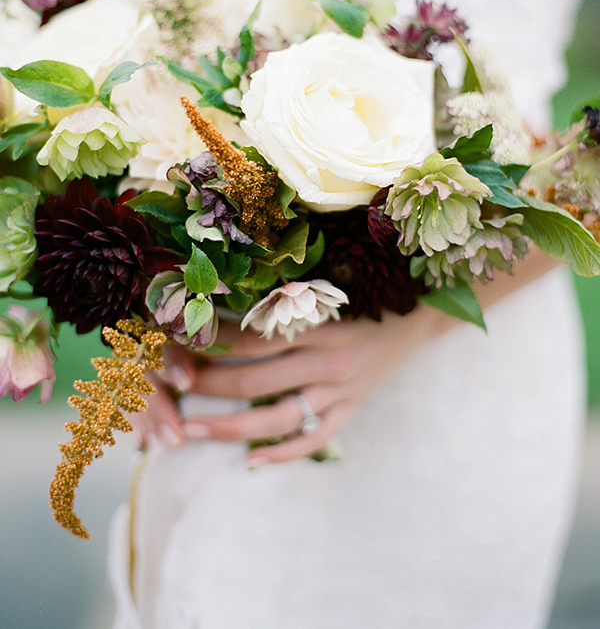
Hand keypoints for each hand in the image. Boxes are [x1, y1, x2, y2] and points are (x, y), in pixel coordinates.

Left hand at [163, 307, 433, 465]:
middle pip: (256, 381)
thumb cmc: (365, 296)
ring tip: (193, 431)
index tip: (179, 342)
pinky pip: (313, 440)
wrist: (416, 318)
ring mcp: (340, 392)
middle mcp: (328, 362)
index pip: (254, 339)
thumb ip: (285, 302)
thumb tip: (228, 303)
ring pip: (278, 419)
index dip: (213, 343)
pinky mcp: (349, 410)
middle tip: (172, 388)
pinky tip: (250, 462)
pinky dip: (282, 454)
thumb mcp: (327, 292)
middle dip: (209, 386)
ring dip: (231, 428)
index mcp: (319, 325)